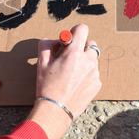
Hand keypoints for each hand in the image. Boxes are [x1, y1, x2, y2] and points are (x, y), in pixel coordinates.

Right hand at [28, 24, 101, 138]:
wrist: (56, 110)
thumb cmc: (47, 86)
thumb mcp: (41, 63)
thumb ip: (47, 45)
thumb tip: (54, 40)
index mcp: (74, 53)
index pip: (83, 29)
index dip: (75, 32)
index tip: (70, 40)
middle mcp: (88, 60)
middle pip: (91, 43)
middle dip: (81, 47)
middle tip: (70, 57)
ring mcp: (94, 73)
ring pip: (93, 59)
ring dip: (85, 61)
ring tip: (72, 73)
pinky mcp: (97, 84)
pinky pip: (94, 73)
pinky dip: (87, 75)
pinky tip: (76, 83)